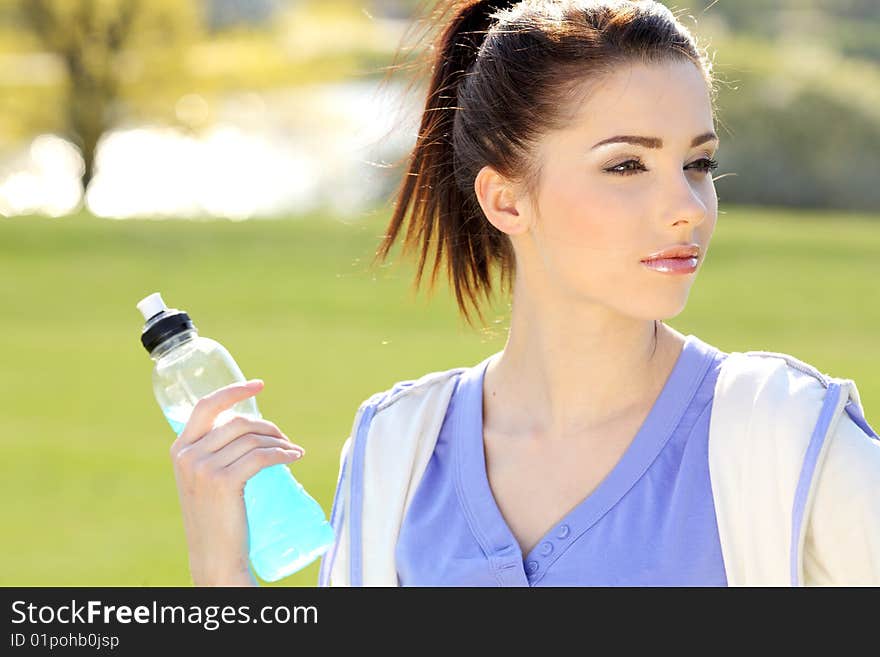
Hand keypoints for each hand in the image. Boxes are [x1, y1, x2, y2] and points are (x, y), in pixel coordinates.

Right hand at [168, 380, 304, 585]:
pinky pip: (261, 456)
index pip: (206, 406)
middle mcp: (187, 455)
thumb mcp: (204, 481)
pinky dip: (283, 453)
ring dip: (279, 441)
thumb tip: (248, 430)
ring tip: (293, 451)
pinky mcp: (223, 482)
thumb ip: (214, 455)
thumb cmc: (217, 519)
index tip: (259, 384)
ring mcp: (203, 468)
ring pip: (252, 439)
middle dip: (267, 426)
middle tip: (285, 438)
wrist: (214, 557)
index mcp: (180, 449)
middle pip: (237, 422)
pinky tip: (294, 456)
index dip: (234, 391)